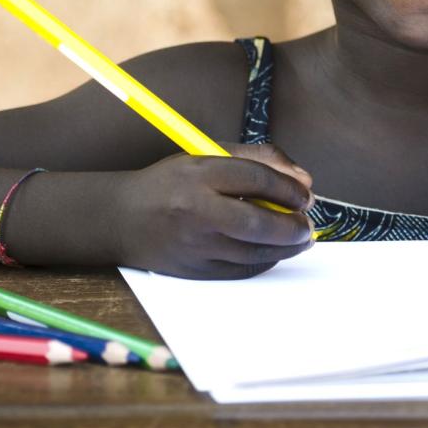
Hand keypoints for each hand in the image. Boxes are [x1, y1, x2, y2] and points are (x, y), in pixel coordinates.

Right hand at [113, 144, 314, 278]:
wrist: (121, 218)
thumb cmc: (172, 183)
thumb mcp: (207, 155)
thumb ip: (257, 159)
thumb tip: (303, 180)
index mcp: (199, 172)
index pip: (257, 178)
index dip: (289, 189)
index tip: (306, 195)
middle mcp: (195, 209)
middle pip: (257, 222)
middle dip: (292, 226)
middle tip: (307, 224)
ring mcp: (193, 244)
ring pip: (253, 252)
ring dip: (286, 247)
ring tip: (299, 239)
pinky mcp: (192, 270)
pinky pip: (240, 271)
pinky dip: (264, 262)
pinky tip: (273, 252)